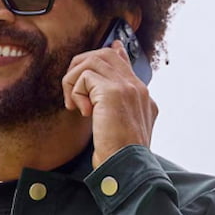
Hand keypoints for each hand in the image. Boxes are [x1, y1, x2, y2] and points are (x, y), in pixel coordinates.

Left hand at [62, 39, 158, 168]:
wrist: (127, 167)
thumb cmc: (120, 157)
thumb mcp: (120, 131)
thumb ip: (116, 112)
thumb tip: (97, 101)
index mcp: (143, 97)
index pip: (126, 64)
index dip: (115, 54)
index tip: (114, 47)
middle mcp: (138, 88)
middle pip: (105, 55)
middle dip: (81, 66)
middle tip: (71, 89)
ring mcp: (127, 87)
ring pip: (93, 60)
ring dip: (75, 80)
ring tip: (74, 104)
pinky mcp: (113, 91)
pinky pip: (85, 76)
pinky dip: (76, 92)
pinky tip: (83, 112)